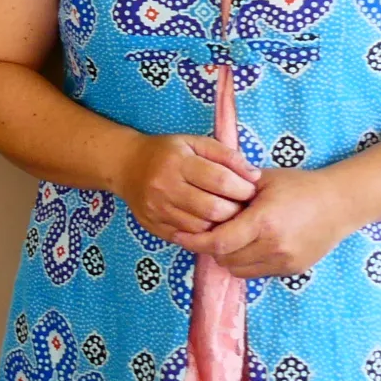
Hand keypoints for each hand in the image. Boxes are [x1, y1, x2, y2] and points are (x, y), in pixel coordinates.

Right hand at [112, 131, 258, 245]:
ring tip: (227, 216)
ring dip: (221, 226)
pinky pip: (187, 238)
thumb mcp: (195, 143)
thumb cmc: (167, 152)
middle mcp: (165, 186)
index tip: (251, 190)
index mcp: (178, 162)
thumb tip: (254, 176)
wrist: (126, 165)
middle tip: (243, 207)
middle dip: (235, 211)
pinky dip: (203, 234)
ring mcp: (158, 209)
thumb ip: (226, 155)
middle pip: (213, 209)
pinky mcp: (153, 226)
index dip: (242, 188)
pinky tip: (210, 225)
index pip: (220, 180)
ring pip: (202, 228)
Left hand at [193, 168, 359, 278]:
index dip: (194, 241)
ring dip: (227, 257)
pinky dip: (245, 262)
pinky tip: (249, 244)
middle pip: (224, 259)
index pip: (218, 242)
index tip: (178, 235)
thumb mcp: (264, 180)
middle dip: (210, 247)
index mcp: (263, 222)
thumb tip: (200, 194)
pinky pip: (256, 273)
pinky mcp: (291, 270)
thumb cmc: (300, 186)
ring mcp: (283, 261)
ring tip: (229, 237)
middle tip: (206, 231)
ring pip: (238, 270)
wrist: (340, 204)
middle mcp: (273, 246)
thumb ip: (233, 189)